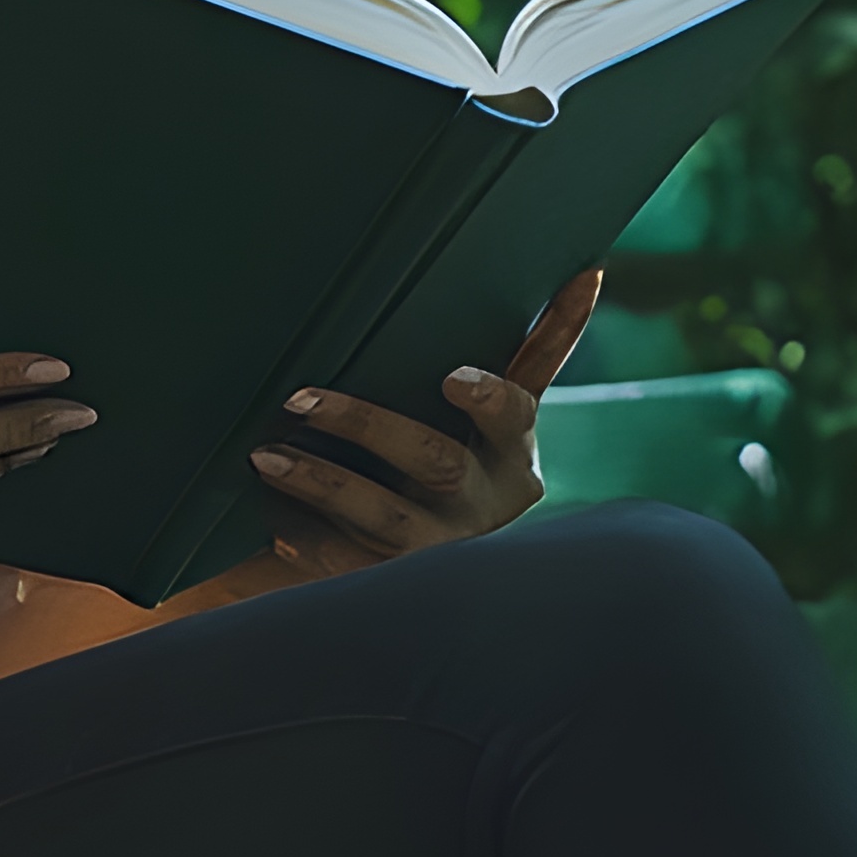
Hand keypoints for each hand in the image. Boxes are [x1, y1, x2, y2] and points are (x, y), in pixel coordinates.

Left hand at [242, 268, 595, 578]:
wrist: (471, 581)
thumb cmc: (480, 459)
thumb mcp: (510, 417)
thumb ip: (543, 348)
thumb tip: (590, 272)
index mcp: (513, 456)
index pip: (511, 417)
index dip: (486, 398)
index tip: (453, 378)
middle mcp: (483, 505)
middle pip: (432, 462)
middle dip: (364, 426)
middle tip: (298, 398)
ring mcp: (441, 550)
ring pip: (383, 518)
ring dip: (323, 484)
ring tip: (266, 457)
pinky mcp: (399, 584)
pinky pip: (352, 568)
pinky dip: (315, 547)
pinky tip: (277, 527)